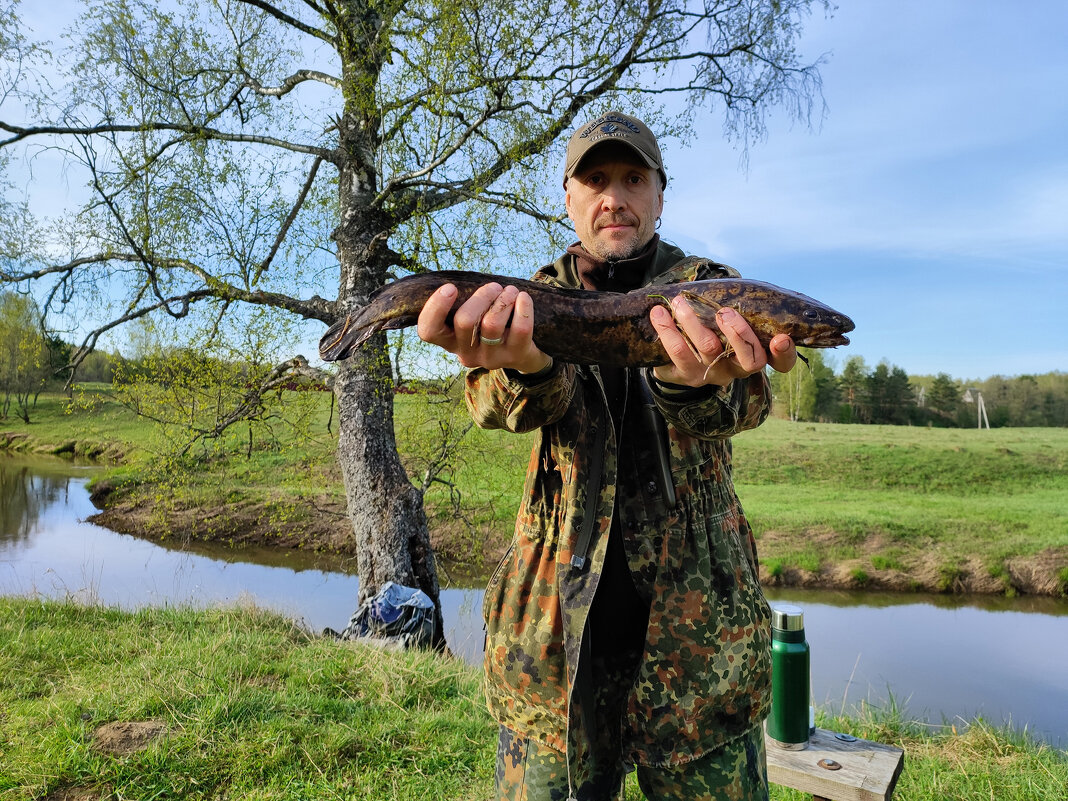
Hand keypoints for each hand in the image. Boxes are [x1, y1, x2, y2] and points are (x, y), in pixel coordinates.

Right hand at [416, 281, 552, 374]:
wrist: (524, 354)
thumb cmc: (491, 325)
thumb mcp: (473, 319)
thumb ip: (463, 304)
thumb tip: (460, 278)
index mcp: (450, 341)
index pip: (429, 331)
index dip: (435, 308)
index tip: (450, 287)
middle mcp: (466, 353)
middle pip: (464, 321)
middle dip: (481, 296)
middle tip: (494, 287)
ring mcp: (491, 358)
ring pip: (492, 323)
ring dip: (503, 299)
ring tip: (511, 291)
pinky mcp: (514, 356)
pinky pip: (520, 329)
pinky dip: (523, 307)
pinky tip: (523, 298)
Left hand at [649, 297, 796, 386]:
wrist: (675, 356)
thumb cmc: (711, 327)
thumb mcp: (728, 318)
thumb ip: (740, 306)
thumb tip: (741, 283)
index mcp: (754, 355)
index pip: (780, 363)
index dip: (784, 353)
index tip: (781, 337)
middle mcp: (735, 369)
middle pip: (749, 360)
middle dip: (738, 333)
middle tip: (724, 312)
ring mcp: (710, 374)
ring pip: (708, 349)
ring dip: (693, 321)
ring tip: (680, 302)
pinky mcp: (683, 375)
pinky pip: (677, 354)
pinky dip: (667, 330)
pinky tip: (659, 314)